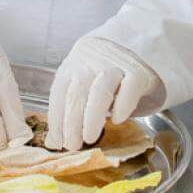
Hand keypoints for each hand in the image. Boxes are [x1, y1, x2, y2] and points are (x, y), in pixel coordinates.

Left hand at [46, 37, 163, 151]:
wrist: (134, 47)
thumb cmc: (102, 73)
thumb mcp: (82, 85)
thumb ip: (68, 110)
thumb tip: (53, 142)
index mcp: (72, 64)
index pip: (59, 92)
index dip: (56, 119)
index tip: (57, 142)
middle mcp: (91, 61)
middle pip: (77, 93)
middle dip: (72, 123)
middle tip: (73, 145)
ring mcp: (115, 64)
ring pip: (100, 90)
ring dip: (92, 117)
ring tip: (89, 138)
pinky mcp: (138, 70)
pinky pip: (130, 87)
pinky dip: (122, 105)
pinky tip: (117, 120)